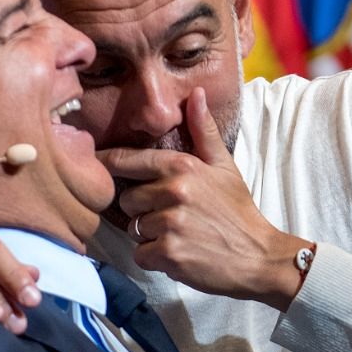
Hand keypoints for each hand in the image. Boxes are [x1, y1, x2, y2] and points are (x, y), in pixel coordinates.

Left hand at [97, 87, 310, 310]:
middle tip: (171, 215)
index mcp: (182, 166)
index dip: (106, 163)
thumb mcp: (224, 166)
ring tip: (178, 234)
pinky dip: (155, 258)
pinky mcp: (169, 253)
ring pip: (134, 228)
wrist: (259, 257)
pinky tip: (178, 253)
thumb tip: (197, 94)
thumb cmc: (236, 211)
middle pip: (127, 199)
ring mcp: (170, 222)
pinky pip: (140, 254)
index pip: (126, 160)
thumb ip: (203, 131)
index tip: (92, 163)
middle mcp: (173, 191)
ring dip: (150, 235)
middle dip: (142, 210)